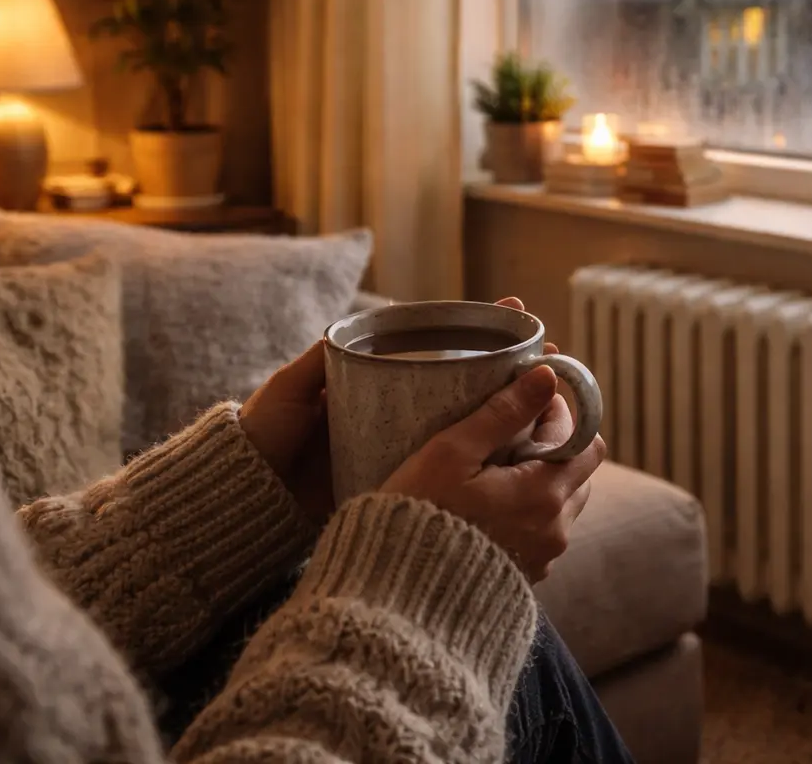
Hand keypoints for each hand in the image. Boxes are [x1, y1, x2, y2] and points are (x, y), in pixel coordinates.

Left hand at [240, 296, 563, 526]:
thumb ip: (312, 364)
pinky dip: (491, 463)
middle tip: (558, 360)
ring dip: (518, 416)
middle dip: (518, 371)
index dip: (485, 328)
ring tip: (561, 406)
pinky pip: (457, 469)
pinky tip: (528, 462)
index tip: (521, 311)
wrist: (250, 499)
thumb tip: (344, 330)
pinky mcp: (408, 482)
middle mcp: (404, 408)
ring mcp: (410, 445)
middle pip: (473, 384)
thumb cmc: (264, 438)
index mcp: (382, 379)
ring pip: (475, 427)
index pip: (443, 343)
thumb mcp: (288, 394)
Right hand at [380, 363, 606, 581]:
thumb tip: (546, 375)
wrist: (397, 596)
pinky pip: (544, 532)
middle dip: (554, 445)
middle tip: (510, 432)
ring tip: (496, 471)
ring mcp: (543, 557)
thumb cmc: (419, 514)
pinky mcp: (527, 576)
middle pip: (579, 471)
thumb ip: (503, 412)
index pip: (584, 440)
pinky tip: (490, 507)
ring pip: (564, 502)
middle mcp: (555, 529)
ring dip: (543, 479)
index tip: (530, 401)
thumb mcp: (453, 453)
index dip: (561, 414)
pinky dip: (529, 512)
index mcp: (544, 494)